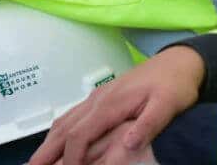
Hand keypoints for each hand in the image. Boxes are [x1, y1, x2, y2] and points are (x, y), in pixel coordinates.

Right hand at [30, 47, 203, 164]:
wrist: (180, 62)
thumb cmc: (175, 85)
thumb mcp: (168, 105)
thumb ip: (148, 124)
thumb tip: (128, 144)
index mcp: (112, 104)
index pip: (80, 135)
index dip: (71, 158)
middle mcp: (99, 99)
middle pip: (64, 128)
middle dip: (46, 152)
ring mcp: (98, 96)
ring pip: (65, 120)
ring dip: (48, 141)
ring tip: (36, 161)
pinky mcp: (102, 96)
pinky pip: (73, 115)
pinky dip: (59, 130)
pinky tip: (56, 141)